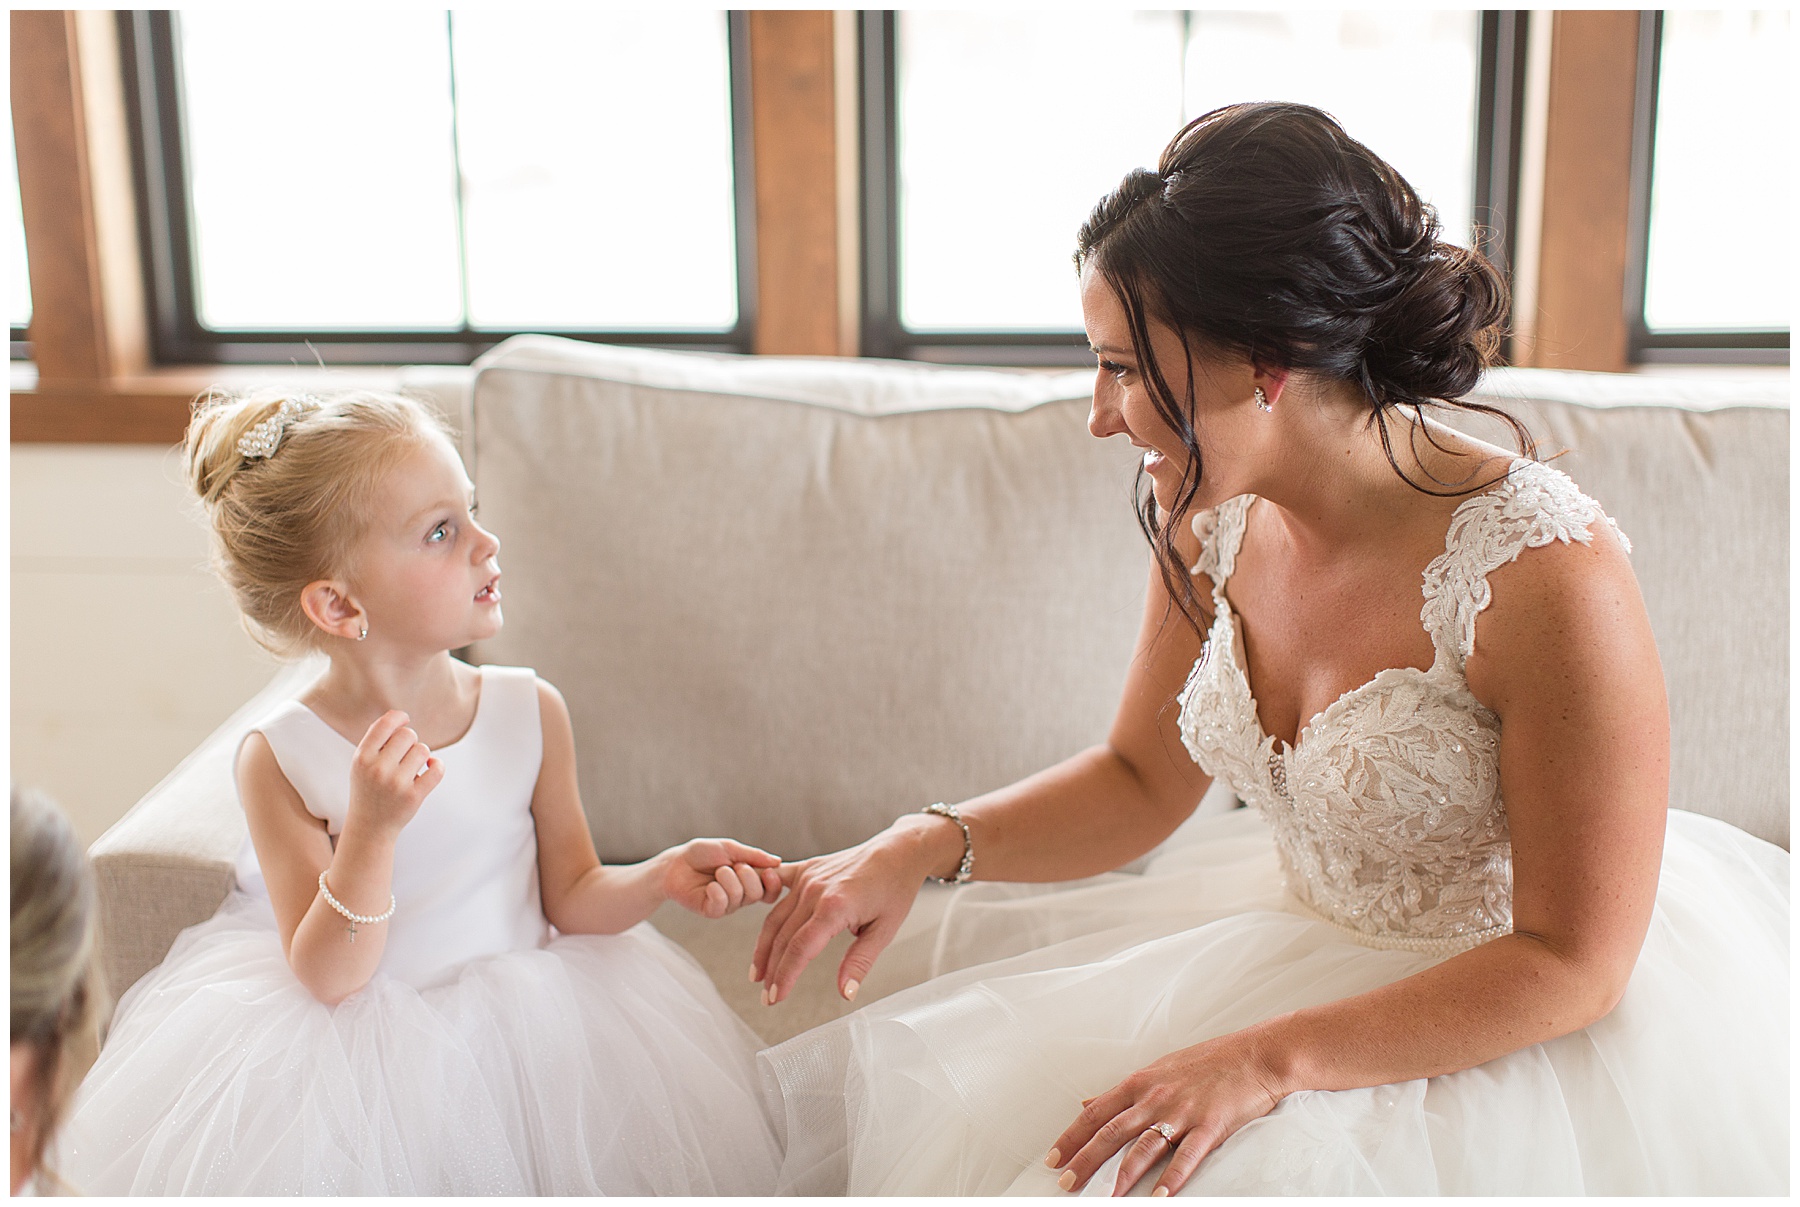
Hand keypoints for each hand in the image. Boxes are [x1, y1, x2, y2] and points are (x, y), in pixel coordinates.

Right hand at [346, 711, 442, 838]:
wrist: (369, 826)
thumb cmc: (368, 787)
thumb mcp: (361, 763)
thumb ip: (376, 739)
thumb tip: (398, 716)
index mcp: (362, 758)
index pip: (386, 724)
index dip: (399, 717)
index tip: (404, 721)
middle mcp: (378, 770)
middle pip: (408, 735)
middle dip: (410, 741)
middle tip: (404, 754)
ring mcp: (396, 784)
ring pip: (423, 750)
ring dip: (421, 756)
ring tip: (411, 767)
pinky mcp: (414, 796)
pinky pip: (437, 769)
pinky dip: (437, 766)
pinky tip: (430, 768)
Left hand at [662, 838, 782, 918]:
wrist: (676, 863)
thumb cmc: (703, 853)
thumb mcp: (729, 848)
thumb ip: (753, 855)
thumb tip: (777, 862)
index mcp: (750, 879)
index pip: (771, 889)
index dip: (774, 883)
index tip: (769, 871)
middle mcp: (742, 895)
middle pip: (758, 894)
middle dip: (748, 876)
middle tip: (734, 865)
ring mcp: (727, 905)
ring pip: (740, 898)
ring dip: (729, 879)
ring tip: (718, 871)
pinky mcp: (712, 911)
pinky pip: (722, 906)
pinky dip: (717, 892)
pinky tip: (710, 886)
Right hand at [751, 819, 941, 1004]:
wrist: (899, 851)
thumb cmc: (896, 888)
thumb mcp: (885, 930)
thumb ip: (860, 962)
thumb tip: (845, 993)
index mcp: (835, 906)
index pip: (800, 949)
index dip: (785, 977)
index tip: (776, 997)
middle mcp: (815, 890)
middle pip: (783, 937)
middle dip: (772, 970)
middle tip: (766, 996)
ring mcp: (807, 877)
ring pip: (775, 918)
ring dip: (764, 947)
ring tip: (757, 973)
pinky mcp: (806, 868)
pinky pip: (776, 887)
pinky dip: (764, 905)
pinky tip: (759, 925)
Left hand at [1046, 1028, 1288, 1196]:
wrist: (1255, 1055)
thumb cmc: (1207, 1062)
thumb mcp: (1158, 1070)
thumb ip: (1123, 1092)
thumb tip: (1087, 1102)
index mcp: (1140, 1083)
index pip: (1096, 1113)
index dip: (1072, 1136)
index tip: (1053, 1158)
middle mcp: (1155, 1097)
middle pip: (1111, 1132)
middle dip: (1086, 1160)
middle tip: (1066, 1183)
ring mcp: (1182, 1112)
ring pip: (1143, 1148)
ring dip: (1122, 1176)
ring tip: (1105, 1198)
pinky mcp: (1209, 1126)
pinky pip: (1186, 1157)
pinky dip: (1171, 1179)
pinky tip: (1159, 1198)